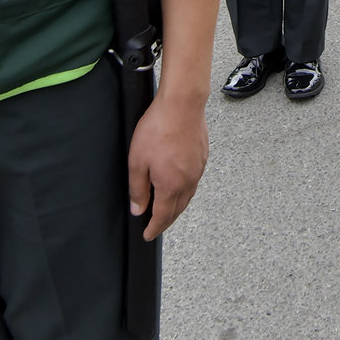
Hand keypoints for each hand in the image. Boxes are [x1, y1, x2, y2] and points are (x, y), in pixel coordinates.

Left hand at [127, 96, 209, 240]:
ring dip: (177, 206)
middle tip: (156, 225)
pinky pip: (194, 181)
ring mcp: (197, 169)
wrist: (182, 104)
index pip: (162, 216)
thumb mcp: (137, 161)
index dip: (154, 228)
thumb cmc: (158, 128)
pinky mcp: (202, 157)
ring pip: (188, 196)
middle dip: (166, 221)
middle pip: (177, 209)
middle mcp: (187, 181)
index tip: (147, 235)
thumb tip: (138, 209)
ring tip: (167, 208)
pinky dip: (185, 190)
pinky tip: (179, 184)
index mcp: (170, 185)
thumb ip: (137, 189)